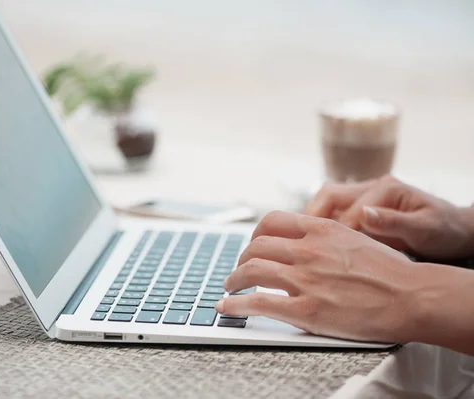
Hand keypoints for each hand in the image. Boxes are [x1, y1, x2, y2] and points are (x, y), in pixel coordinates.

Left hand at [216, 211, 423, 342]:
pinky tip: (227, 307)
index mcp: (321, 230)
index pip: (272, 221)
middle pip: (256, 246)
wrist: (412, 296)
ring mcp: (305, 279)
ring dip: (234, 279)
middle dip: (242, 258)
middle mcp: (308, 250)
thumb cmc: (391, 271)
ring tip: (230, 287)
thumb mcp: (356, 237)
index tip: (252, 244)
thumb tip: (305, 240)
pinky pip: (258, 304)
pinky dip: (235, 305)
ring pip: (251, 270)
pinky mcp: (306, 310)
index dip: (255, 234)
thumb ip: (326, 237)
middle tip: (239, 269)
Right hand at [304, 175, 473, 259]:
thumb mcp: (426, 228)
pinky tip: (316, 246)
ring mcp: (363, 197)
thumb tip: (365, 214)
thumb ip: (395, 222)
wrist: (454, 231)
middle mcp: (371, 188)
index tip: (328, 254)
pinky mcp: (360, 209)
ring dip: (312, 222)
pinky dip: (320, 228)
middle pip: (328, 195)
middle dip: (311, 218)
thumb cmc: (444, 230)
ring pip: (326, 203)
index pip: (349, 208)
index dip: (336, 231)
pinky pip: (332, 215)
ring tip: (302, 244)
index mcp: (386, 188)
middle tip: (300, 243)